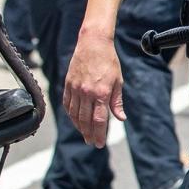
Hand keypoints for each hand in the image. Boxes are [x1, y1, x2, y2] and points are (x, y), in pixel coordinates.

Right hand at [63, 31, 125, 147]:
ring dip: (79, 127)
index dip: (99, 133)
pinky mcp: (68, 85)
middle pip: (85, 120)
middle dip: (89, 133)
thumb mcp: (118, 81)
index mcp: (100, 93)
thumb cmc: (109, 62)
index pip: (99, 120)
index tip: (99, 143)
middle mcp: (85, 93)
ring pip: (74, 114)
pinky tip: (76, 121)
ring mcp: (75, 89)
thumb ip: (117, 102)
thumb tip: (121, 118)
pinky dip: (71, 115)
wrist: (93, 45)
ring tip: (85, 134)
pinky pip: (67, 105)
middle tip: (92, 143)